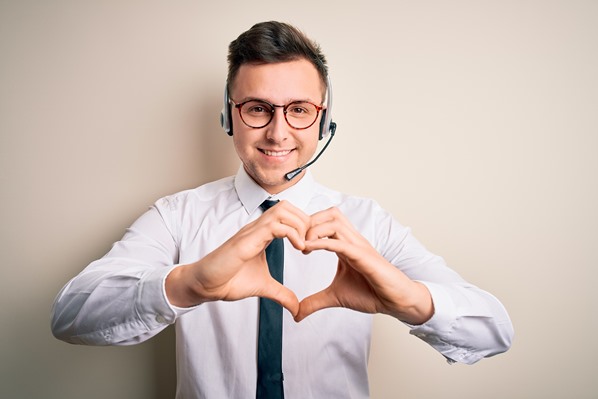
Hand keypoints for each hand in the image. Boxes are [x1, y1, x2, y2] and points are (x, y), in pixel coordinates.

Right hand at [166, 200, 309, 316]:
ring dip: (300, 225)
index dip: (304, 226)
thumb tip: (296, 307)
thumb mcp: (263, 287)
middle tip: (310, 243)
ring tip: (304, 246)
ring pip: (282, 210)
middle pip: (288, 206)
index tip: (310, 246)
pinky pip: (274, 226)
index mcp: (262, 234)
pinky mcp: (247, 240)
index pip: (288, 215)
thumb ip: (281, 294)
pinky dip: (292, 234)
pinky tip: (298, 248)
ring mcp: (251, 232)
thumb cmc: (228, 280)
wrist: (206, 285)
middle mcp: (257, 228)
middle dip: (305, 222)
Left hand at [295, 207, 433, 323]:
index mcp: (345, 245)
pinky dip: (321, 243)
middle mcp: (352, 241)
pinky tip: (308, 249)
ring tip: (302, 245)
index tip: (294, 242)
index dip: (307, 226)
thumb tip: (296, 314)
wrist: (394, 301)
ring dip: (314, 230)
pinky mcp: (363, 257)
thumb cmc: (371, 293)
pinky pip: (340, 243)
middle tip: (297, 240)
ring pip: (334, 221)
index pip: (325, 221)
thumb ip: (314, 302)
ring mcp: (358, 246)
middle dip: (309, 221)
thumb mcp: (335, 297)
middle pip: (329, 213)